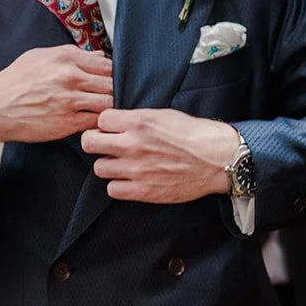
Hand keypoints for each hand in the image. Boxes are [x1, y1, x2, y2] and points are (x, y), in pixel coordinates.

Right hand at [0, 48, 112, 150]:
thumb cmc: (15, 82)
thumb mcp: (40, 56)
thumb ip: (70, 54)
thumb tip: (97, 55)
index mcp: (65, 58)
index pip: (106, 64)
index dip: (111, 74)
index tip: (107, 80)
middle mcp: (70, 77)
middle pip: (111, 83)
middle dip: (112, 90)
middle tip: (107, 96)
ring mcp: (70, 101)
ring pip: (109, 103)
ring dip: (108, 107)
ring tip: (102, 110)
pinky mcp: (68, 122)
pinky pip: (97, 121)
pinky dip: (99, 122)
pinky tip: (93, 121)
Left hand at [82, 109, 238, 203]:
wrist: (216, 159)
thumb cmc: (193, 134)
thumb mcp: (163, 115)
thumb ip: (136, 119)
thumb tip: (115, 122)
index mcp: (138, 122)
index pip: (100, 120)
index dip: (105, 124)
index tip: (112, 129)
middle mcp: (133, 145)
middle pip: (89, 143)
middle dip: (96, 142)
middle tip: (106, 146)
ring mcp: (136, 170)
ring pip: (99, 168)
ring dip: (108, 165)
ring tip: (122, 164)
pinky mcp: (143, 190)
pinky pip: (112, 189)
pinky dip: (118, 185)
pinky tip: (130, 179)